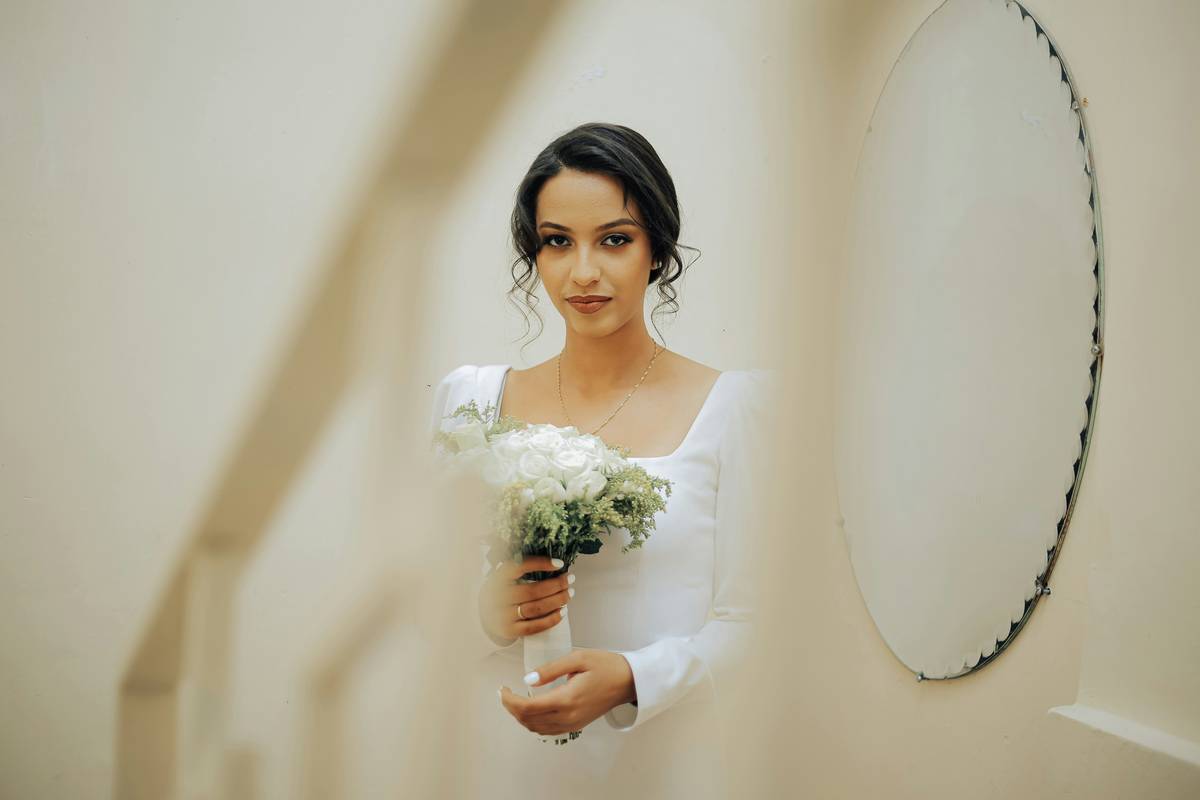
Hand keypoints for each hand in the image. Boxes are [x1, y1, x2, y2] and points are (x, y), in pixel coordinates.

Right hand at [479, 555, 573, 643]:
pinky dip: (552, 619)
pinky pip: (535, 626)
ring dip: (558, 601)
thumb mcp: (504, 577)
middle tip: (570, 579)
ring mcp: (504, 615)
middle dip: (557, 585)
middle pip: (533, 591)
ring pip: (536, 608)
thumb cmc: (501, 592)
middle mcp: (499, 597)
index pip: (521, 567)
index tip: (560, 563)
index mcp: (498, 578)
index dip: (541, 564)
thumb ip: (521, 570)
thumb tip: (554, 564)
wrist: (482, 614)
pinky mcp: (510, 630)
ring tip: (569, 594)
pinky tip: (563, 612)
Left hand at [499, 649, 635, 734]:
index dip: (510, 700)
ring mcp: (572, 724)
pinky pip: (548, 730)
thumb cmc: (607, 666)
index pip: (528, 707)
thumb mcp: (578, 658)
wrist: (629, 681)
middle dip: (511, 708)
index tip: (503, 689)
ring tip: (514, 700)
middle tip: (505, 693)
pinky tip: (531, 709)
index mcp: (567, 699)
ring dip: (521, 717)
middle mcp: (568, 717)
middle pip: (529, 720)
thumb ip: (551, 669)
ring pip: (536, 728)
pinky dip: (534, 722)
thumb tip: (528, 679)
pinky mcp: (576, 725)